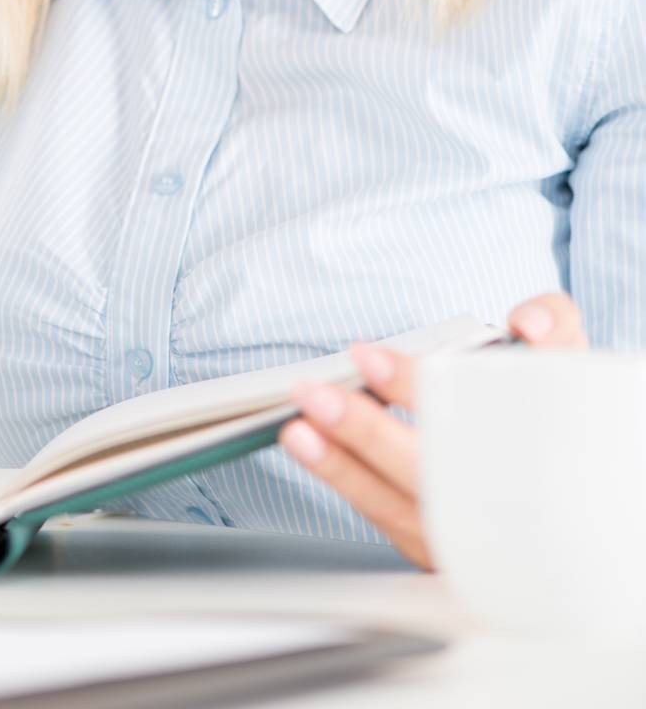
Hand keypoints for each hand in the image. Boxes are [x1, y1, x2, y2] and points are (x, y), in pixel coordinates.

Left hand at [278, 292, 587, 568]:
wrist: (576, 502)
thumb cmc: (559, 417)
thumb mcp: (573, 367)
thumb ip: (554, 325)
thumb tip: (529, 320)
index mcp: (540, 457)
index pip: (476, 424)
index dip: (419, 389)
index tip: (369, 358)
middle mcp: (503, 508)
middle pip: (427, 475)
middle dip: (367, 435)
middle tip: (315, 395)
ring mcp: (467, 540)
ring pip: (398, 508)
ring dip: (341, 468)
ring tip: (297, 428)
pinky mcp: (437, 552)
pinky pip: (386, 520)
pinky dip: (347, 484)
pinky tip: (312, 448)